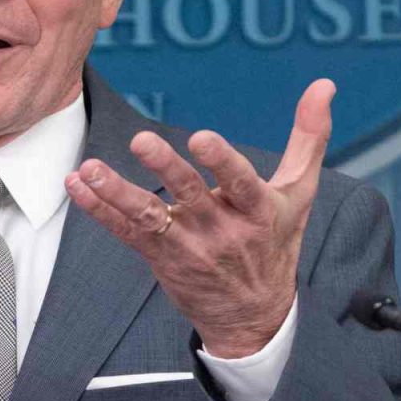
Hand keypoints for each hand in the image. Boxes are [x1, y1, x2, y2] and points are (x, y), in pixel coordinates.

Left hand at [64, 80, 334, 358]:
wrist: (253, 315)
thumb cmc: (275, 243)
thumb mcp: (299, 195)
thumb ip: (309, 138)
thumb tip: (324, 85)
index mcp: (257, 210)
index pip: (240, 183)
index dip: (221, 162)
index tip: (201, 138)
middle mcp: (220, 229)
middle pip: (189, 194)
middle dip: (165, 168)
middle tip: (142, 140)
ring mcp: (186, 245)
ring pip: (148, 217)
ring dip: (116, 192)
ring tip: (90, 169)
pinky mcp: (159, 257)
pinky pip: (125, 233)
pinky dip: (99, 210)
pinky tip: (76, 185)